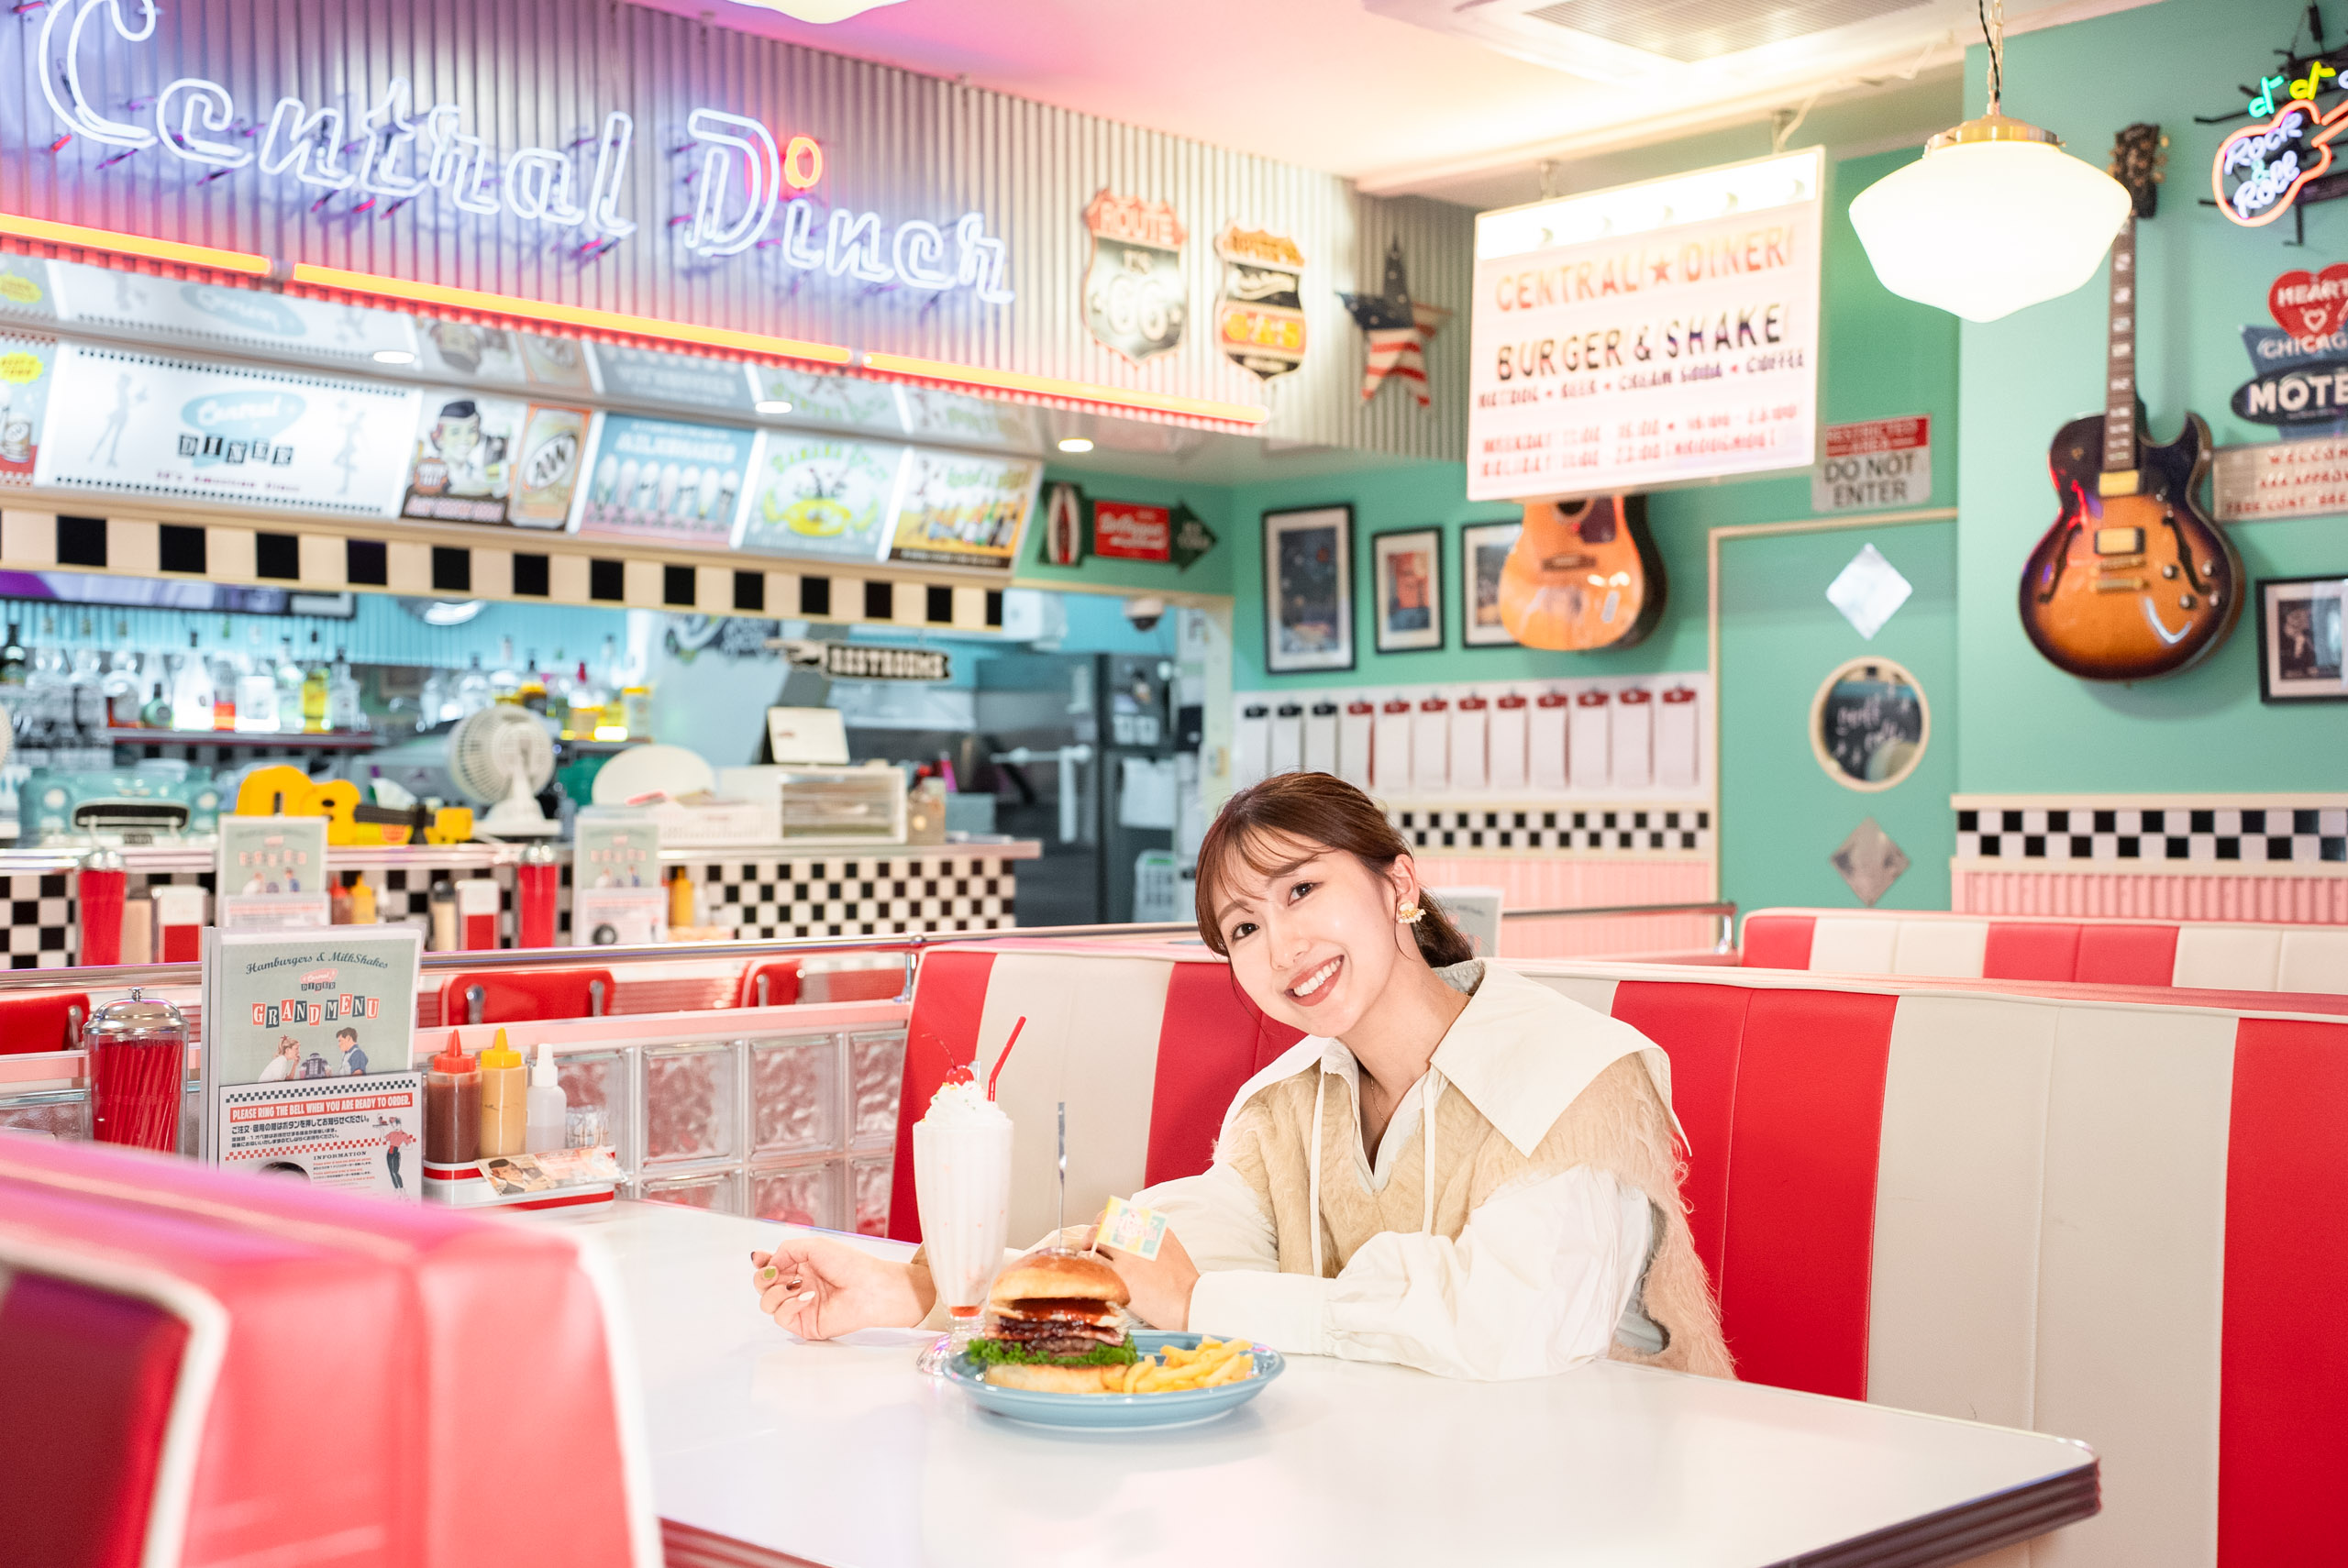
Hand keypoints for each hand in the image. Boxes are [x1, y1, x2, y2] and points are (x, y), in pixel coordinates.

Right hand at [750, 1237, 934, 1338]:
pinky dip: (789, 1304)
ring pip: (766, 1302)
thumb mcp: (814, 1246)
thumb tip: (768, 1263)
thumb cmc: (850, 1264)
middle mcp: (798, 1285)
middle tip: (775, 1272)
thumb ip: (786, 1250)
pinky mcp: (804, 1324)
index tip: (760, 1257)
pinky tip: (806, 1296)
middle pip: (763, 1285)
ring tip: (797, 1284)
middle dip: (763, 1277)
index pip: (771, 1266)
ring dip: (776, 1291)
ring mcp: (800, 1305)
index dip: (761, 1262)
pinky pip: (780, 1317)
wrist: (870, 1287)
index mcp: (801, 1266)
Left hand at [1091, 1223, 1199, 1331]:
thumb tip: (1134, 1234)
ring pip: (1095, 1240)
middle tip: (1090, 1243)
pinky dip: (1089, 1263)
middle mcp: (1138, 1234)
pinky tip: (1093, 1271)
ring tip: (1089, 1258)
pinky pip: (1094, 1261)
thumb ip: (1151, 1236)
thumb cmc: (1183, 1281)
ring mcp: (1127, 1253)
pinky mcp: (1119, 1273)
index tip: (1102, 1228)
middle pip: (1104, 1222)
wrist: (1188, 1302)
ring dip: (1089, 1248)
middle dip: (1094, 1232)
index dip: (1105, 1220)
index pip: (1119, 1212)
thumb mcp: (1171, 1246)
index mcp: (1152, 1226)